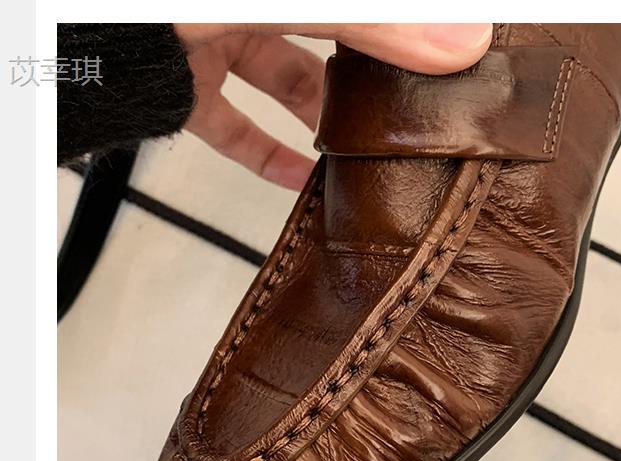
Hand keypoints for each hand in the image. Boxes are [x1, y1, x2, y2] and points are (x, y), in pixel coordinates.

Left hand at [174, 24, 492, 189]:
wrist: (59, 34)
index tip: (449, 64)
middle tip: (406, 114)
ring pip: (280, 80)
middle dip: (366, 76)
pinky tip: (301, 182)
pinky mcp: (181, 81)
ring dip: (319, 121)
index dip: (402, 29)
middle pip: (327, 35)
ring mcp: (211, 32)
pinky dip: (265, 155)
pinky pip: (231, 124)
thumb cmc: (159, 5)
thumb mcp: (283, 1)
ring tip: (361, 155)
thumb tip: (460, 37)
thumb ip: (368, 17)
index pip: (360, 7)